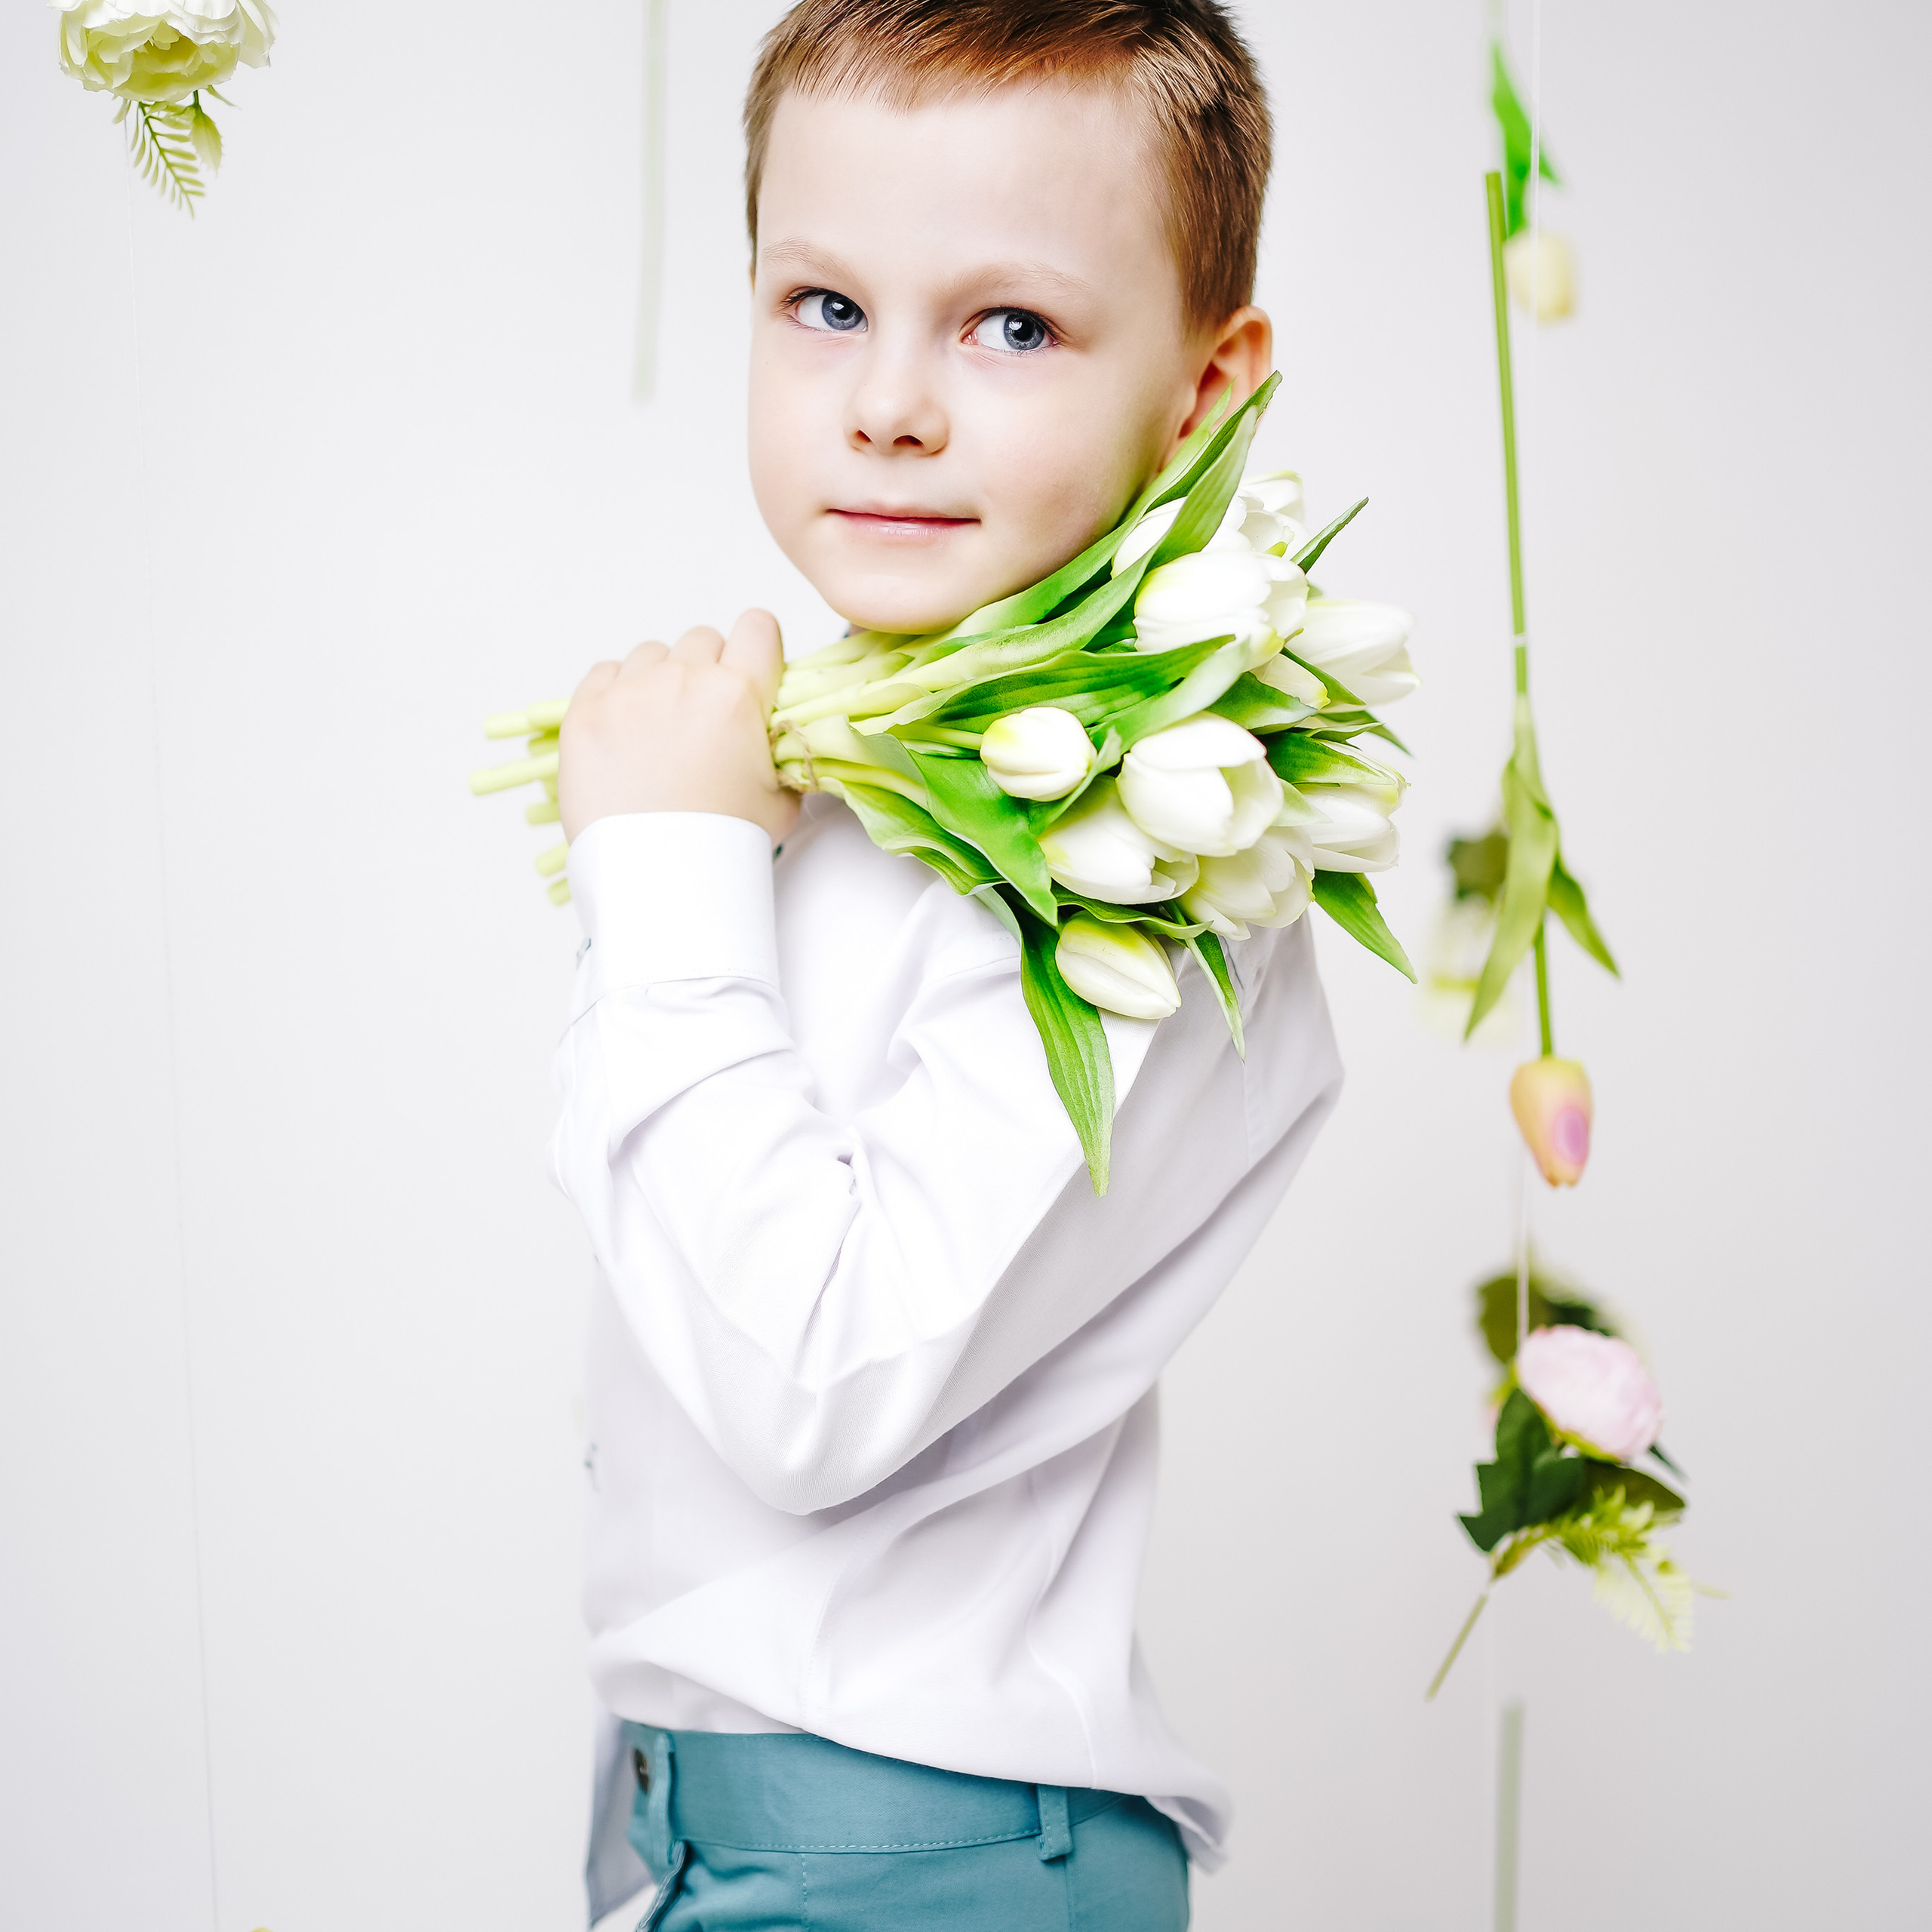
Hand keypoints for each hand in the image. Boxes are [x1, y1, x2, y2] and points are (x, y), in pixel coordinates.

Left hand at [559, 609, 799, 845]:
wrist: (657, 875)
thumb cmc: (724, 843)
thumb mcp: (780, 802)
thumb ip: (784, 758)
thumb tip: (782, 745)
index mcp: (738, 694)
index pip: (758, 627)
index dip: (758, 649)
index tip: (751, 675)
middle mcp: (683, 679)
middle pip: (703, 639)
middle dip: (708, 670)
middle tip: (703, 720)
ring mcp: (629, 691)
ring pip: (652, 653)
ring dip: (660, 680)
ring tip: (659, 731)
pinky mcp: (585, 710)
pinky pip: (605, 673)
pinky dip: (617, 694)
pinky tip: (626, 734)